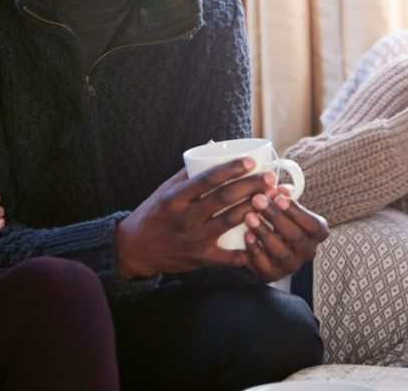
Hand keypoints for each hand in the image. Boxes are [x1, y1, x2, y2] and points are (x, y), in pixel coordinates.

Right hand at [114, 158, 276, 278]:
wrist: (135, 248)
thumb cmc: (154, 214)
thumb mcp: (165, 190)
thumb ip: (188, 172)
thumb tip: (213, 148)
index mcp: (176, 197)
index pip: (208, 179)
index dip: (231, 169)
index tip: (250, 161)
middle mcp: (185, 217)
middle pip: (223, 198)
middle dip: (250, 186)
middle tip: (270, 179)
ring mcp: (194, 239)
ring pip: (229, 222)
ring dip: (253, 209)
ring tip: (272, 200)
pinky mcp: (201, 258)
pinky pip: (228, 256)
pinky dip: (247, 249)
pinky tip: (263, 240)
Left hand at [242, 188, 328, 281]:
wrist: (266, 245)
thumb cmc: (278, 219)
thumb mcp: (283, 206)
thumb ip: (282, 197)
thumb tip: (279, 189)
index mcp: (316, 233)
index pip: (314, 225)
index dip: (297, 211)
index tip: (278, 197)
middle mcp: (307, 251)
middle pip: (296, 237)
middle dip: (276, 217)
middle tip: (258, 201)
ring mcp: (291, 265)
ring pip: (282, 253)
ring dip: (264, 233)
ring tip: (249, 217)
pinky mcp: (274, 275)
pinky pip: (265, 266)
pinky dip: (255, 251)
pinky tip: (246, 236)